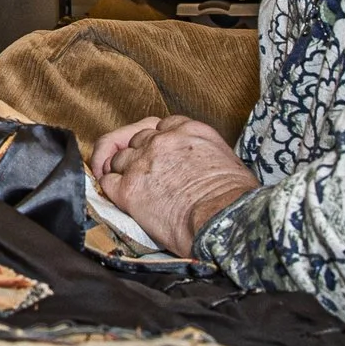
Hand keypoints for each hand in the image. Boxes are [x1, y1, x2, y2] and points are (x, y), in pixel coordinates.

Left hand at [93, 116, 259, 257]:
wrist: (223, 221)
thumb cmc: (237, 201)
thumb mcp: (228, 161)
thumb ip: (205, 154)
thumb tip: (201, 169)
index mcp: (190, 130)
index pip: (161, 124)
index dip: (156, 139)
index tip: (158, 152)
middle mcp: (162, 140)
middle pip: (136, 139)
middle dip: (137, 154)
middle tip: (140, 171)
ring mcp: (142, 162)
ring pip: (118, 159)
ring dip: (122, 172)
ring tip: (132, 188)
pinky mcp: (128, 188)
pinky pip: (107, 182)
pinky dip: (110, 189)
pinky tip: (119, 198)